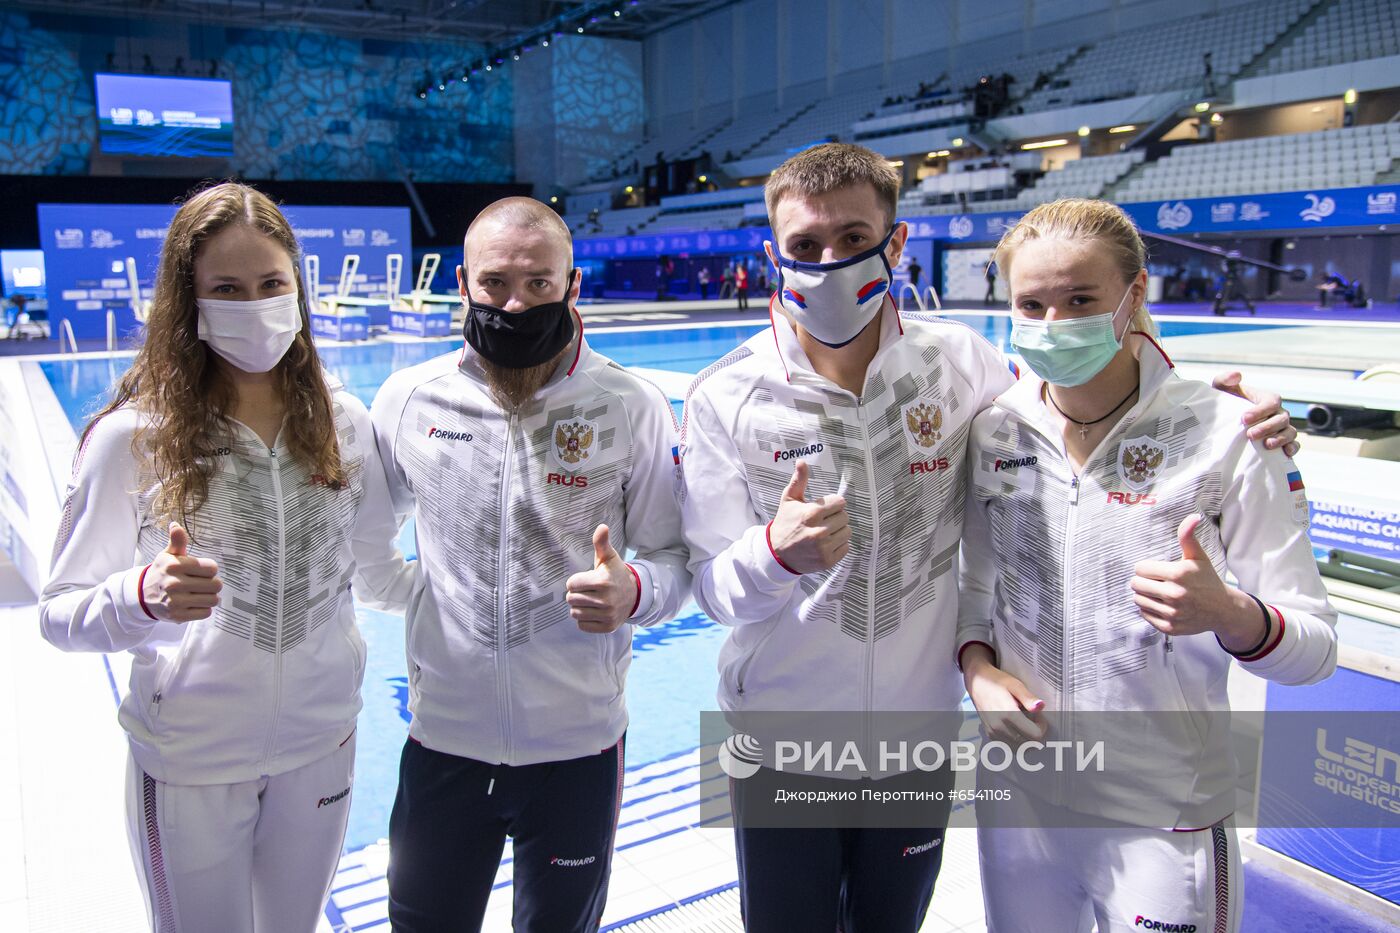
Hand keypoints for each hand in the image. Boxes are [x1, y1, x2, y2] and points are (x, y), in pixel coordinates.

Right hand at [142, 522, 221, 622]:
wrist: (143, 595)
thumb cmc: (162, 572)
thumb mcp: (168, 555)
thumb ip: (177, 541)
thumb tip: (175, 525)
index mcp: (174, 566)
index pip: (212, 568)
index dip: (210, 569)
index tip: (202, 571)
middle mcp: (174, 584)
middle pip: (216, 585)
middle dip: (212, 584)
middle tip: (203, 583)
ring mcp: (175, 602)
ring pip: (213, 600)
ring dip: (210, 597)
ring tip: (200, 594)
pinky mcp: (178, 616)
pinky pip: (206, 613)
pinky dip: (204, 609)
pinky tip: (194, 604)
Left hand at [565, 525, 637, 634]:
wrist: (634, 595)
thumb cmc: (615, 574)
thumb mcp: (609, 557)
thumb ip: (602, 543)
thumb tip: (602, 526)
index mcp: (603, 581)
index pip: (571, 584)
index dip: (576, 581)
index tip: (586, 580)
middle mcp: (606, 600)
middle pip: (571, 599)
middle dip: (576, 594)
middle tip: (588, 591)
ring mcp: (607, 615)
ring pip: (575, 613)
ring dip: (580, 607)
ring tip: (591, 601)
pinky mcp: (607, 627)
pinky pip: (582, 625)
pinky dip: (585, 620)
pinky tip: (595, 612)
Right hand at [768, 461, 850, 572]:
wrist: (777, 553)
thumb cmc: (785, 523)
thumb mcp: (789, 500)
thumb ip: (799, 480)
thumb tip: (802, 461)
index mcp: (812, 513)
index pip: (840, 502)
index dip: (832, 504)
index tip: (824, 509)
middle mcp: (819, 531)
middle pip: (845, 517)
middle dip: (835, 517)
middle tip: (823, 521)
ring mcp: (824, 548)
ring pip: (847, 532)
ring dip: (838, 531)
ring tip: (825, 532)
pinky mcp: (828, 561)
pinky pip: (846, 547)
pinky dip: (838, 545)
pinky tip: (826, 543)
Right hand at [962, 648, 1046, 743]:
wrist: (977, 682)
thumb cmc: (997, 681)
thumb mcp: (1015, 685)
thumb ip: (1028, 698)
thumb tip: (1041, 706)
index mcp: (1008, 714)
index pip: (1035, 735)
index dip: (1041, 726)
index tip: (1038, 715)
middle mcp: (999, 727)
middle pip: (1028, 744)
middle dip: (1035, 733)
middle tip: (1032, 718)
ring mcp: (993, 732)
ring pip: (1019, 748)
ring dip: (1026, 738)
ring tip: (1024, 722)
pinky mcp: (990, 734)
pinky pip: (1008, 746)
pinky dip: (1016, 740)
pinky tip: (1015, 727)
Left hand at [1130, 514, 1261, 644]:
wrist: (1223, 610)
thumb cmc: (1207, 580)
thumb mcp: (1198, 557)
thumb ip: (1188, 536)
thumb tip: (1193, 516)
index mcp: (1179, 574)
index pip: (1140, 569)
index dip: (1146, 568)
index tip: (1156, 570)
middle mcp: (1175, 595)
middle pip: (1136, 585)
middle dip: (1142, 581)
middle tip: (1154, 581)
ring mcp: (1173, 613)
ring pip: (1138, 600)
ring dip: (1145, 595)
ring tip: (1159, 592)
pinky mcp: (1170, 628)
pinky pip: (1144, 615)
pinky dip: (1149, 609)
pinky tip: (1162, 605)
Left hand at [1212, 371, 1299, 456]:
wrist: (1228, 422)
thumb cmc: (1228, 403)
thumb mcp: (1222, 390)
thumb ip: (1226, 379)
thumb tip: (1236, 375)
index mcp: (1267, 399)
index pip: (1271, 402)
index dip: (1260, 411)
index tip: (1244, 419)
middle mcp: (1278, 413)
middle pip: (1282, 418)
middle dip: (1267, 427)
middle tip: (1250, 435)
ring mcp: (1283, 428)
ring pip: (1290, 432)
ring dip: (1280, 439)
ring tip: (1266, 445)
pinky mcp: (1284, 442)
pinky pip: (1295, 445)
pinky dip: (1292, 448)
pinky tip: (1285, 453)